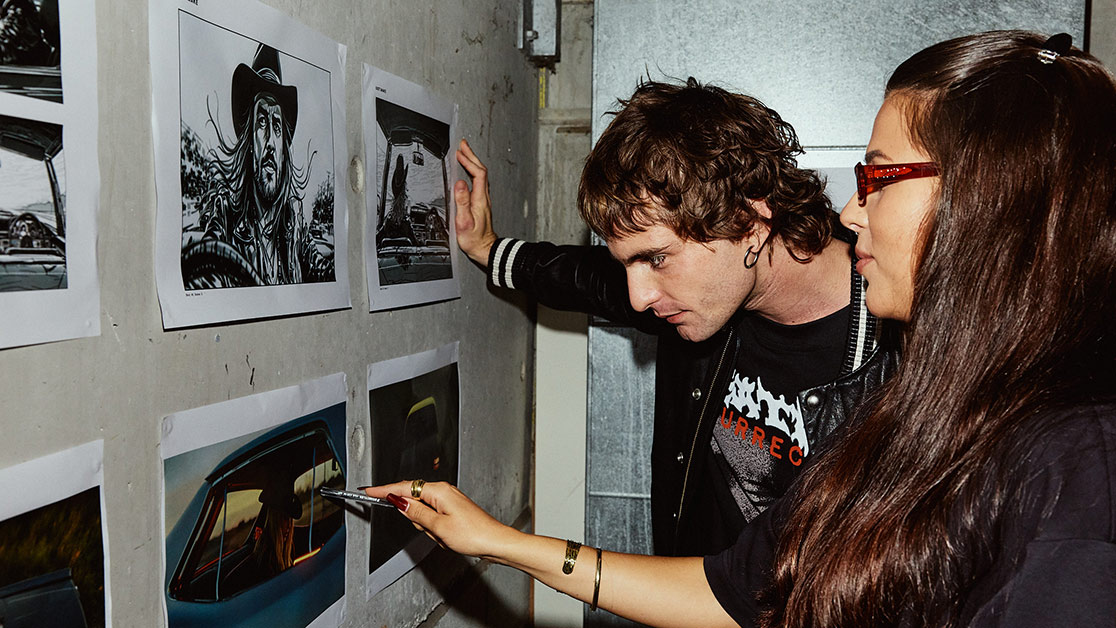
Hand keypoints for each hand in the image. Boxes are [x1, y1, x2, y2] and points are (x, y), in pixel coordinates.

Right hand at [363, 480, 518, 561]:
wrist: (495, 542)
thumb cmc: (473, 534)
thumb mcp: (438, 527)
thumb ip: (416, 513)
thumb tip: (398, 502)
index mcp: (438, 491)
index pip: (403, 488)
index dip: (383, 490)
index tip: (368, 490)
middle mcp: (443, 491)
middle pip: (413, 501)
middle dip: (416, 519)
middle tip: (432, 531)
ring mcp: (448, 499)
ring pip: (423, 512)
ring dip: (428, 527)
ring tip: (444, 536)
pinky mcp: (452, 509)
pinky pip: (433, 517)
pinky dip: (435, 528)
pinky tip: (447, 536)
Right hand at [454, 139, 498, 265]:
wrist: (484, 249)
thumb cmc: (474, 239)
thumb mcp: (464, 221)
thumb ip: (462, 201)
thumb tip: (459, 183)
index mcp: (480, 198)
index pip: (477, 173)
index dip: (469, 161)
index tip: (460, 152)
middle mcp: (483, 197)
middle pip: (480, 170)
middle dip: (471, 156)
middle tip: (463, 145)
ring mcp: (483, 200)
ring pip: (480, 175)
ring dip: (472, 162)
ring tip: (464, 154)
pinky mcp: (481, 203)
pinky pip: (478, 182)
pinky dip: (472, 172)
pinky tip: (467, 173)